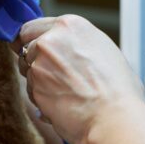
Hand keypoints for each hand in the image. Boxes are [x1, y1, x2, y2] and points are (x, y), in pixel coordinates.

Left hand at [11, 15, 144, 143]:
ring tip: (65, 90)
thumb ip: (77, 43)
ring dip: (38, 79)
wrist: (113, 118)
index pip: (32, 27)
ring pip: (27, 69)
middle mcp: (50, 40)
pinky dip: (40, 97)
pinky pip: (30, 90)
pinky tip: (62, 102)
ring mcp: (39, 63)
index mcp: (70, 25)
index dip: (33, 40)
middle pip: (26, 47)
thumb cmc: (118, 89)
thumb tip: (67, 49)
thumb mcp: (103, 49)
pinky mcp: (34, 85)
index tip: (37, 50)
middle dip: (34, 59)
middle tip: (55, 74)